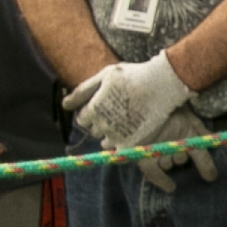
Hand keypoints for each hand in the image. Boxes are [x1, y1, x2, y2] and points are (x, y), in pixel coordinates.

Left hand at [70, 57, 196, 154]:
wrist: (162, 84)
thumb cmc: (133, 76)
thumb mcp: (105, 76)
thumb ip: (83, 90)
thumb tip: (65, 104)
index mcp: (93, 109)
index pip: (82, 119)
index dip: (93, 112)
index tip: (107, 105)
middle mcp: (101, 125)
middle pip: (94, 130)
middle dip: (102, 123)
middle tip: (120, 111)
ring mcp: (116, 136)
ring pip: (106, 142)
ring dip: (113, 135)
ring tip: (129, 120)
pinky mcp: (131, 144)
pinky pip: (120, 150)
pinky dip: (125, 142)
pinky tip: (135, 129)